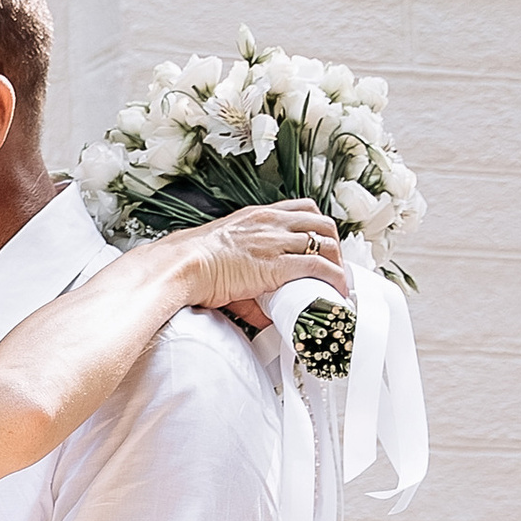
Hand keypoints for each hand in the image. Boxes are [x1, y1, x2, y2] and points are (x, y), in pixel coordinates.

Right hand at [147, 200, 347, 330]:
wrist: (182, 266)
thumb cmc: (193, 264)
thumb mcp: (226, 261)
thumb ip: (248, 282)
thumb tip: (263, 312)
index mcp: (258, 216)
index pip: (303, 209)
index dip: (319, 227)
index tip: (322, 245)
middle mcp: (272, 223)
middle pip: (322, 223)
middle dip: (334, 245)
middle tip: (334, 266)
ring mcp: (276, 241)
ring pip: (325, 243)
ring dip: (338, 263)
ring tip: (337, 282)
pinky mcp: (278, 264)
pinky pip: (318, 267)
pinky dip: (334, 278)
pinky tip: (337, 290)